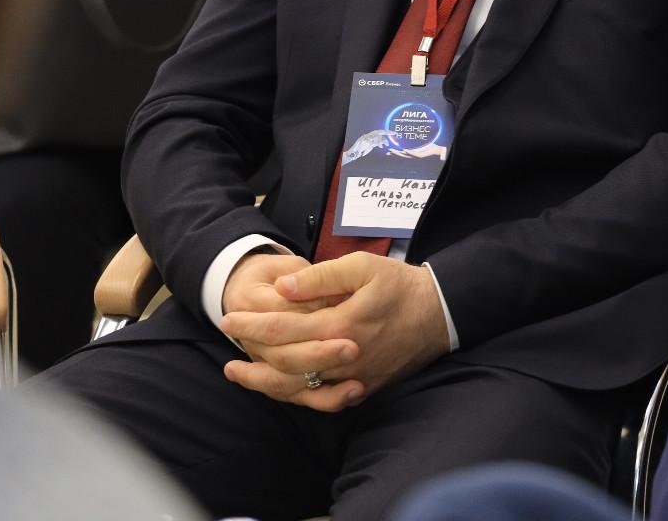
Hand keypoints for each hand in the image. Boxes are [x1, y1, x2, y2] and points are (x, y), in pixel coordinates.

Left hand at [220, 253, 450, 411]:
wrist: (441, 314)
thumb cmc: (402, 286)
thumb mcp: (364, 268)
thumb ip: (320, 278)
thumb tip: (282, 288)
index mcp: (341, 326)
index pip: (283, 330)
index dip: (251, 325)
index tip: (228, 318)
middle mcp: (344, 359)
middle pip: (283, 364)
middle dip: (250, 350)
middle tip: (226, 337)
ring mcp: (354, 378)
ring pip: (298, 390)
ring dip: (263, 382)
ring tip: (238, 372)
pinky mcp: (363, 388)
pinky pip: (320, 400)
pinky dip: (293, 395)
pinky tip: (276, 386)